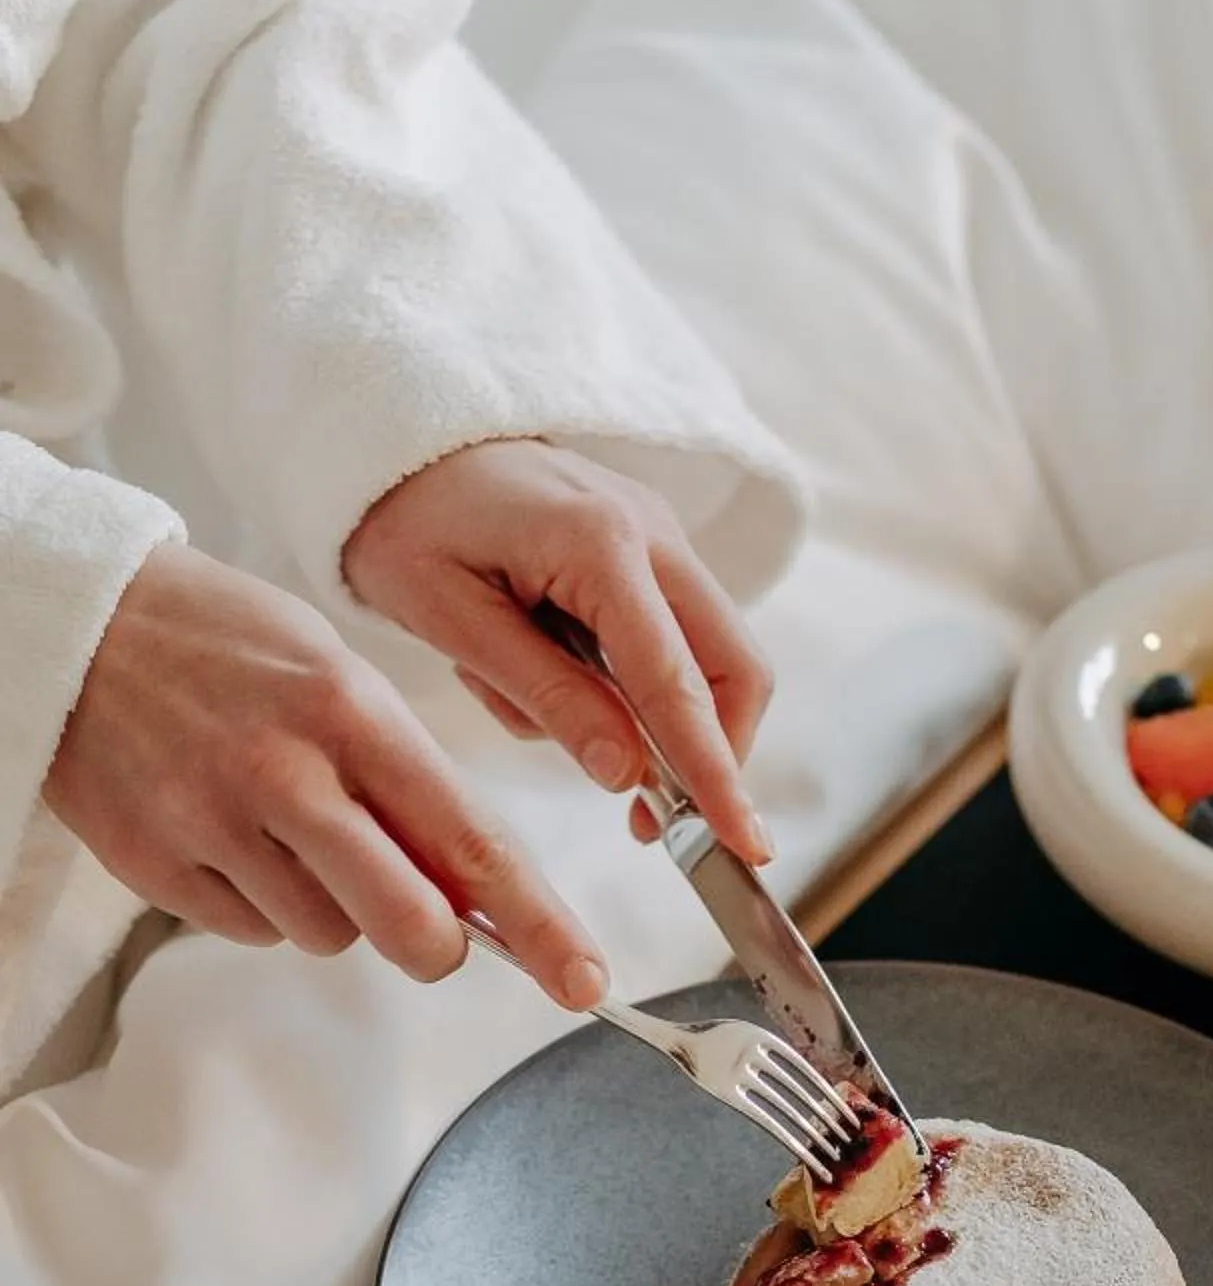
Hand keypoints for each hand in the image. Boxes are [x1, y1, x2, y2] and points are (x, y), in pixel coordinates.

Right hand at [46, 545, 608, 1007]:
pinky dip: (264, 904)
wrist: (83, 626)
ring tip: (290, 830)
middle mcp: (285, 775)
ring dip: (335, 909)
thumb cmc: (230, 650)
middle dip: (439, 945)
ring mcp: (215, 826)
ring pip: (329, 935)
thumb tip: (478, 891)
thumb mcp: (338, 680)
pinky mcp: (158, 868)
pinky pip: (255, 932)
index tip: (582, 977)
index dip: (539, 923)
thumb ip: (408, 781)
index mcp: (350, 716)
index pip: (470, 842)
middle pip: (409, 923)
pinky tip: (236, 838)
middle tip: (437, 932)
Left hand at [342, 441, 775, 861]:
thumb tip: (626, 773)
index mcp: (598, 544)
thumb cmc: (407, 522)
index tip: (743, 844)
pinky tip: (563, 682)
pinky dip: (644, 688)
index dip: (713, 771)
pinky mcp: (652, 549)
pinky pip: (678, 637)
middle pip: (736, 667)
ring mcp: (661, 536)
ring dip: (671, 723)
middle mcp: (652, 532)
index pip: (676, 681)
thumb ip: (545, 694)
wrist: (397, 442)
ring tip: (568, 730)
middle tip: (656, 821)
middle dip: (717, 753)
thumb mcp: (450, 618)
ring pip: (717, 656)